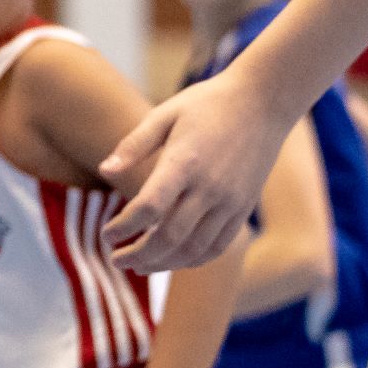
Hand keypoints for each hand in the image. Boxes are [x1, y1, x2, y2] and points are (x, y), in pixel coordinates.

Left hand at [100, 70, 296, 272]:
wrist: (264, 101)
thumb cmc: (207, 103)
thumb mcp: (165, 113)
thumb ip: (134, 145)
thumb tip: (104, 171)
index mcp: (184, 162)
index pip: (148, 208)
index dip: (123, 227)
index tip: (105, 235)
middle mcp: (209, 187)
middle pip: (170, 237)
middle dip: (138, 254)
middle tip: (115, 260)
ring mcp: (230, 201)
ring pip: (195, 248)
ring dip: (164, 263)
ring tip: (139, 266)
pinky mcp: (243, 207)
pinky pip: (219, 245)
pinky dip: (194, 259)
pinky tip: (173, 260)